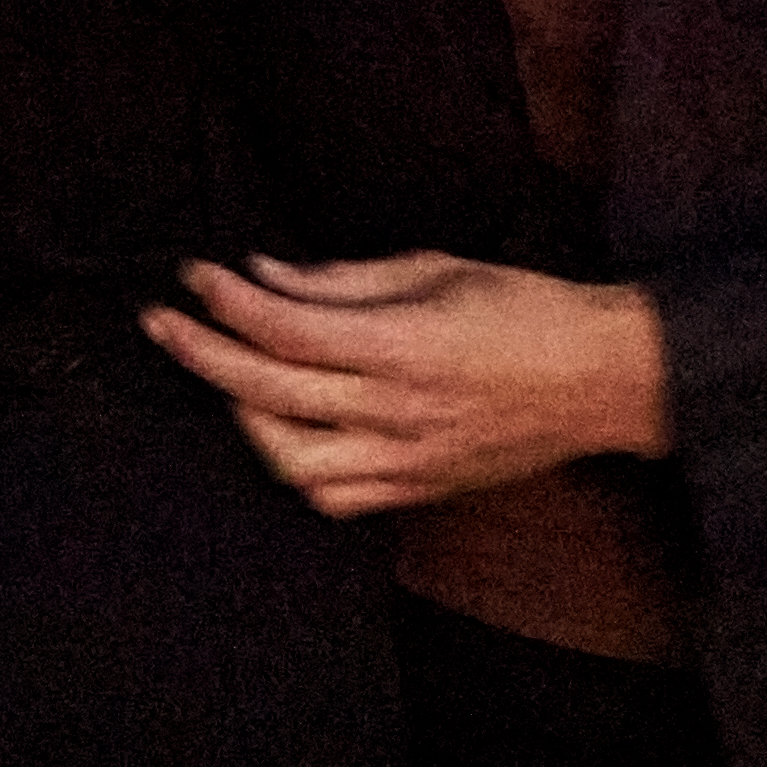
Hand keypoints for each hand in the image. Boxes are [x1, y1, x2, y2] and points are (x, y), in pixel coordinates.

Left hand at [148, 250, 668, 516]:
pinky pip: (333, 496)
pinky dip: (293, 467)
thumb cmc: (526, 311)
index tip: (194, 277)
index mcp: (402, 346)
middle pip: (267, 392)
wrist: (602, 380)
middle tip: (163, 323)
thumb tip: (263, 275)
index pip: (284, 328)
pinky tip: (279, 432)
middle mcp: (395, 411)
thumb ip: (341, 279)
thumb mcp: (435, 269)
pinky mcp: (418, 489)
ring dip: (242, 418)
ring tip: (226, 377)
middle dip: (203, 354)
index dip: (225, 301)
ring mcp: (406, 460)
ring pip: (289, 460)